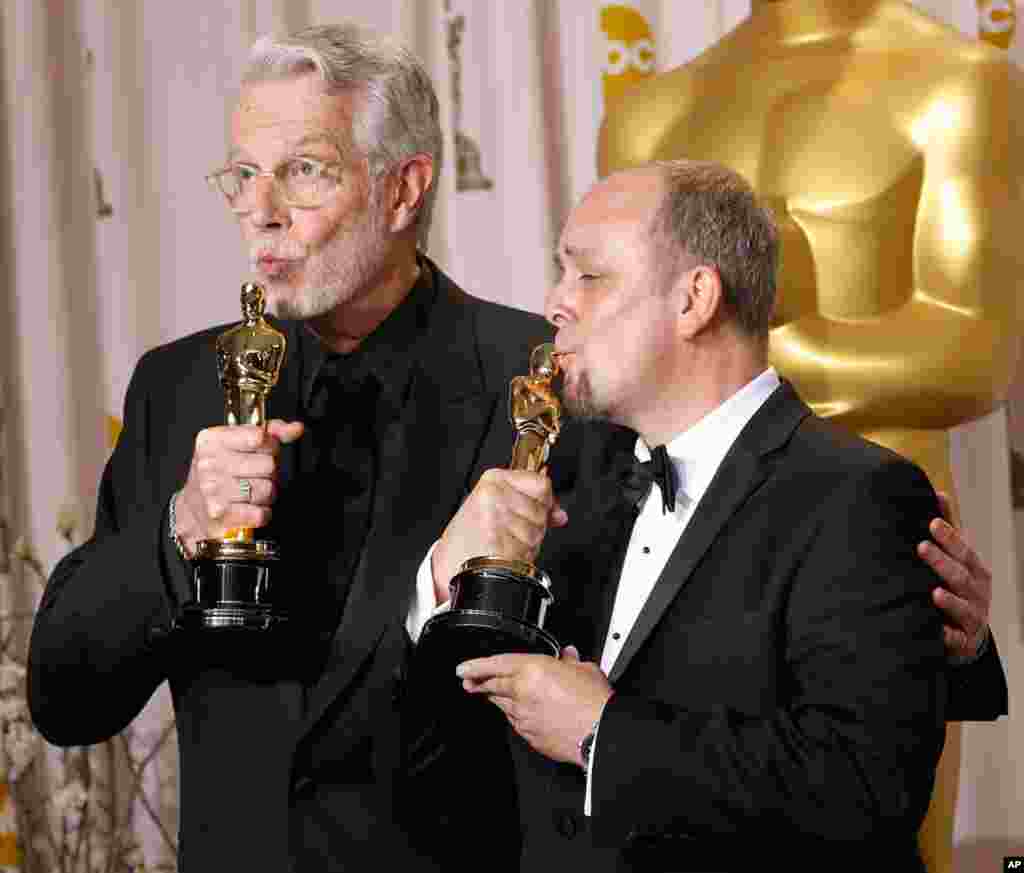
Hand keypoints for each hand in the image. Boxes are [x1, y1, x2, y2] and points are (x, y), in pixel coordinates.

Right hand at [174, 419, 303, 553]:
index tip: (263, 451)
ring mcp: (213, 489)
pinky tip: (249, 508)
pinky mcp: (220, 514)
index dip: (269, 446)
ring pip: (267, 490)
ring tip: (251, 493)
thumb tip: (296, 428)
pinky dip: (261, 513)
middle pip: (268, 465)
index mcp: (212, 440)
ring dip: (266, 494)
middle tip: (256, 476)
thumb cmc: (221, 473)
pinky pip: (260, 513)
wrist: (194, 508)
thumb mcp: (239, 443)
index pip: (259, 437)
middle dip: (270, 473)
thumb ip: (271, 432)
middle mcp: (209, 463)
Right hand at [431, 468, 567, 603]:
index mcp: (493, 480)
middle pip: (542, 511)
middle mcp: (496, 496)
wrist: (449, 560)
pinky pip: (529, 550)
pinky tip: (504, 554)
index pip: (542, 484)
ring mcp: (498, 519)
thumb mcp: (494, 505)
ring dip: (528, 543)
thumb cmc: (468, 535)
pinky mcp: (500, 542)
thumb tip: (560, 514)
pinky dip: (521, 557)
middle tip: (510, 531)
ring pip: (537, 532)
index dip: (545, 501)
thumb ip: (530, 502)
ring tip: (504, 542)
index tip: (533, 509)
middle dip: (534, 526)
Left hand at [457, 646, 611, 765]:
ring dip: (496, 699)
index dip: (475, 666)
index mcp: (533, 670)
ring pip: (502, 705)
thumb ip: (571, 661)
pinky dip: (515, 715)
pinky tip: (520, 713)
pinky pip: (516, 722)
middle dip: (478, 683)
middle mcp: (523, 692)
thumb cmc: (594, 702)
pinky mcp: (530, 735)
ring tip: (491, 695)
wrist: (600, 733)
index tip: (462, 668)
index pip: (495, 664)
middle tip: (469, 682)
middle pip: (492, 686)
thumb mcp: (584, 669)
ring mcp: (524, 716)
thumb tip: (568, 656)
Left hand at [917, 491, 991, 659]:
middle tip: (921, 548)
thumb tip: (937, 493)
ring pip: (963, 607)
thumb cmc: (958, 586)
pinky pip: (956, 640)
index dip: (950, 538)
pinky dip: (949, 636)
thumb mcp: (957, 559)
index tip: (932, 523)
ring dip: (950, 601)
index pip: (963, 551)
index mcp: (974, 570)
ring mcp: (972, 617)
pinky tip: (939, 632)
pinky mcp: (964, 641)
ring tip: (935, 593)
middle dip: (942, 562)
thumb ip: (948, 531)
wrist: (969, 633)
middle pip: (961, 576)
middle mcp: (976, 592)